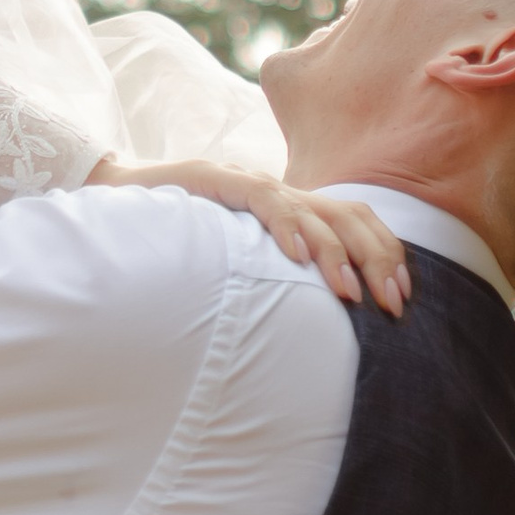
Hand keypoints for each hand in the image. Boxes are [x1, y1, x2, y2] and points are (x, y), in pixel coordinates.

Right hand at [87, 158, 410, 315]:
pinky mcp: (214, 180)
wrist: (112, 200)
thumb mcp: (233, 266)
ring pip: (314, 209)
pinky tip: (300, 257)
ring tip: (352, 293)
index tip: (402, 298)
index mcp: (290, 212)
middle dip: (380, 258)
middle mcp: (278, 193)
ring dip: (338, 254)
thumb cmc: (172, 243)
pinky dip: (286, 226)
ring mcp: (248, 183)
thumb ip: (270, 282)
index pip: (356, 221)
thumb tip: (307, 334)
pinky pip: (262, 199)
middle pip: (350, 214)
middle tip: (392, 304)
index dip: (386, 254)